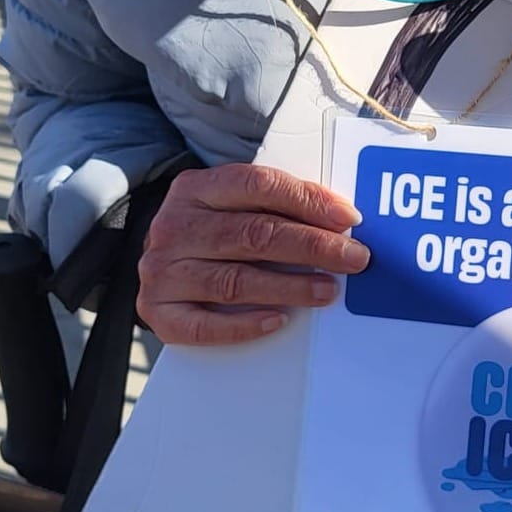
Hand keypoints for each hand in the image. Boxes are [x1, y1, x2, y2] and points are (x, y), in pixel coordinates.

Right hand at [136, 163, 369, 345]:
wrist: (159, 261)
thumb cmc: (213, 229)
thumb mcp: (233, 203)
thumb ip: (276, 204)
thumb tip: (340, 218)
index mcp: (196, 188)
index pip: (258, 185)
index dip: (307, 201)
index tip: (347, 218)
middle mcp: (175, 227)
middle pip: (253, 234)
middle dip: (311, 246)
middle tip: (352, 258)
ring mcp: (162, 271)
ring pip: (235, 281)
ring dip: (289, 287)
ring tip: (327, 290)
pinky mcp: (158, 311)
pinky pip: (204, 325)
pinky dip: (244, 325)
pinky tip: (278, 320)